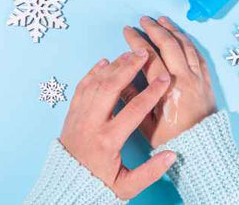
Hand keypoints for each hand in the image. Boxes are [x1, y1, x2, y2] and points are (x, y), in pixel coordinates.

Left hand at [60, 50, 176, 199]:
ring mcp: (79, 117)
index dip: (152, 92)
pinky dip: (93, 72)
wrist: (66, 186)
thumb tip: (172, 154)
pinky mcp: (72, 114)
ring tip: (130, 53)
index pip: (134, 110)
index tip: (165, 79)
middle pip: (110, 88)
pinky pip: (81, 87)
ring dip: (113, 66)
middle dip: (128, 67)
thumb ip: (150, 171)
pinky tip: (105, 62)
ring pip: (95, 83)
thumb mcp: (127, 187)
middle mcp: (91, 125)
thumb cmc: (98, 185)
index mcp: (107, 141)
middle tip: (144, 53)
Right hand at [122, 16, 215, 147]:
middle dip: (155, 29)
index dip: (137, 41)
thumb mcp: (146, 124)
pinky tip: (183, 38)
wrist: (202, 148)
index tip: (127, 31)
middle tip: (143, 20)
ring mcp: (199, 79)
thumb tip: (122, 79)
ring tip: (163, 20)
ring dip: (174, 31)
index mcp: (168, 89)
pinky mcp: (207, 82)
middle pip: (170, 45)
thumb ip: (134, 99)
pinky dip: (190, 44)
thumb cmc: (172, 139)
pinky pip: (200, 56)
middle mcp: (186, 79)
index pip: (150, 56)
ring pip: (187, 47)